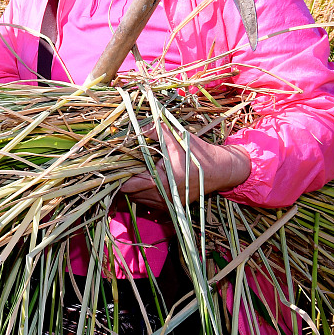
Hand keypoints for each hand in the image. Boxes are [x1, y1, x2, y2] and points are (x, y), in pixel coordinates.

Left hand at [121, 127, 250, 209]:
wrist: (220, 170)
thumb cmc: (197, 153)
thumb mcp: (176, 137)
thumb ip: (155, 130)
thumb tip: (136, 126)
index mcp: (161, 181)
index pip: (128, 185)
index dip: (118, 175)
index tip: (112, 164)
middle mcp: (163, 197)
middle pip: (130, 193)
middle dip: (123, 180)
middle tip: (121, 166)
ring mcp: (167, 205)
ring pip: (137, 199)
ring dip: (132, 188)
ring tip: (132, 171)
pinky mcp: (171, 208)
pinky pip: (147, 203)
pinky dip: (142, 193)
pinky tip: (144, 180)